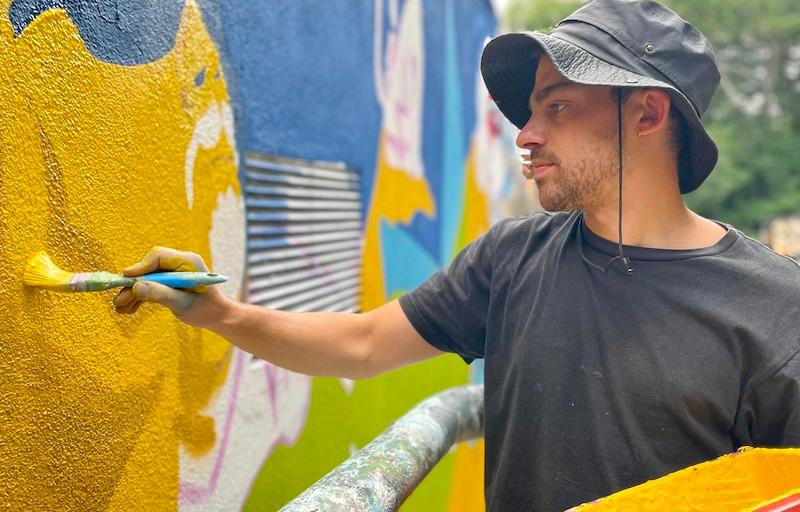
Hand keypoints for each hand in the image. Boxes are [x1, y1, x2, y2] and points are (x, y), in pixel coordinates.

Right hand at [113, 246, 231, 328]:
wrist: (217, 316)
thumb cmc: (206, 309)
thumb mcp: (183, 304)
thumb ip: (161, 294)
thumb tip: (136, 286)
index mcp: (187, 262)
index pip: (159, 256)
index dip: (141, 266)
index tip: (126, 277)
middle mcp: (179, 264)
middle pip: (149, 269)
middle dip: (133, 284)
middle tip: (118, 299)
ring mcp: (172, 273)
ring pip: (146, 279)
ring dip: (133, 293)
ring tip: (120, 308)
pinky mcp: (168, 283)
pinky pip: (150, 286)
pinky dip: (140, 297)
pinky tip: (129, 309)